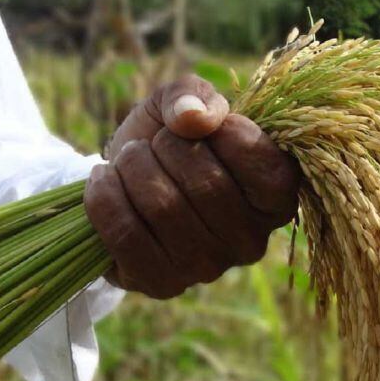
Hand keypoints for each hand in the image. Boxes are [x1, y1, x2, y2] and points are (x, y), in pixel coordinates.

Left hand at [84, 75, 300, 298]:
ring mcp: (208, 269)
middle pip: (208, 185)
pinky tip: (104, 181)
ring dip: (132, 167)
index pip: (264, 165)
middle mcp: (251, 242)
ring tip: (128, 160)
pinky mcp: (163, 284)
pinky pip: (126, 234)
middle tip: (154, 143)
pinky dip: (105, 196)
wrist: (120, 180)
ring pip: (163, 206)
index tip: (200, 125)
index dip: (226, 133)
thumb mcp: (184, 103)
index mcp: (275, 199)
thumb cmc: (166, 140)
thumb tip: (194, 118)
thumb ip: (195, 95)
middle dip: (167, 147)